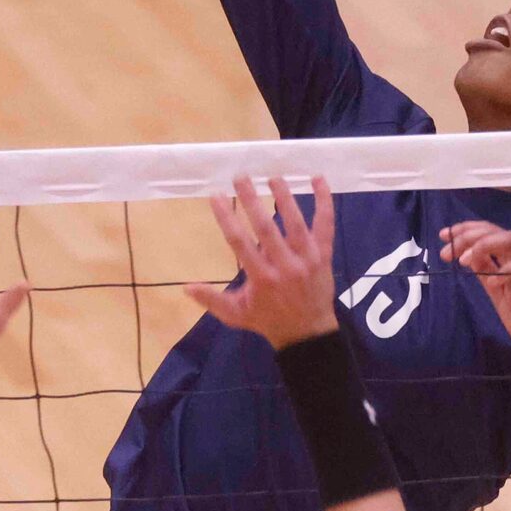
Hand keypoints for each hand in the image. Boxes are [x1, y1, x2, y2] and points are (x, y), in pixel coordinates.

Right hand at [188, 176, 336, 349]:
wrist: (308, 334)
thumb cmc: (268, 321)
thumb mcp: (236, 314)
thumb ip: (211, 300)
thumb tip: (185, 287)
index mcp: (261, 277)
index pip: (239, 242)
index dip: (226, 217)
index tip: (215, 196)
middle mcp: (284, 265)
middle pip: (266, 227)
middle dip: (251, 200)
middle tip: (240, 177)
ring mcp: (306, 258)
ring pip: (296, 222)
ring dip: (284, 196)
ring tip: (272, 176)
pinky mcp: (324, 254)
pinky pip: (325, 224)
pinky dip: (325, 201)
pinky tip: (318, 179)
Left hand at [440, 220, 510, 371]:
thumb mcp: (499, 297)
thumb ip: (487, 276)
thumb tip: (468, 256)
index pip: (490, 235)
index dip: (467, 231)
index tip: (443, 235)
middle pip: (498, 232)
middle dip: (470, 235)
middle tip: (448, 249)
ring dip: (485, 244)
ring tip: (465, 259)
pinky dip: (508, 269)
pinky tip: (493, 281)